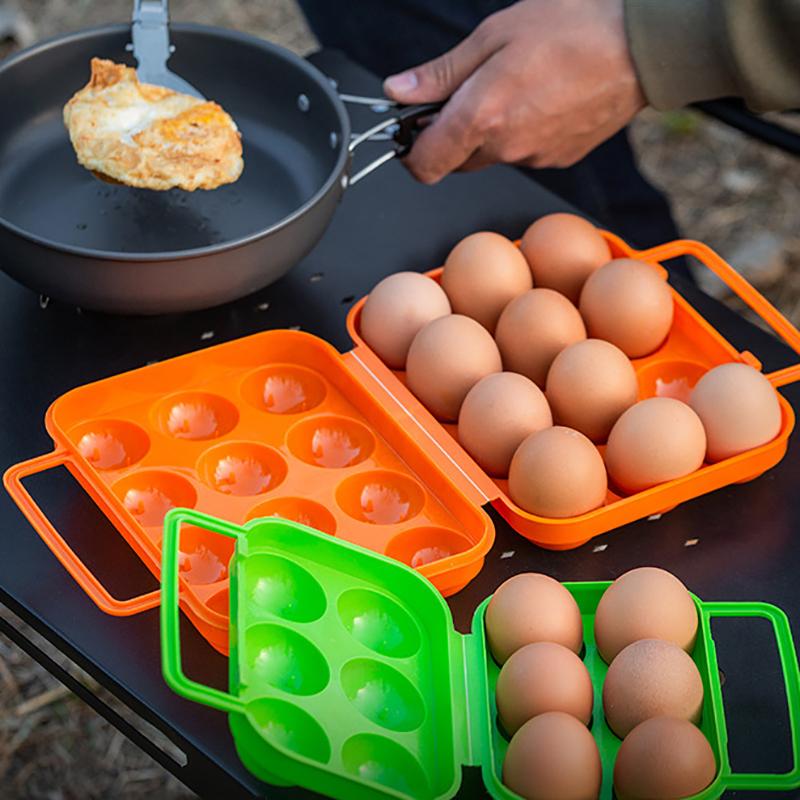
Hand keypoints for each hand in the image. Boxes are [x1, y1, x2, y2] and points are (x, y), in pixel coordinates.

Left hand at [383, 0, 644, 182]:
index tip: (411, 129)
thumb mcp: (494, 35)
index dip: (411, 151)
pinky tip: (540, 98)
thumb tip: (399, 91)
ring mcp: (533, 158)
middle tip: (469, 90)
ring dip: (487, 132)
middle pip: (454, 162)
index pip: (424, 165)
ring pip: (489, 158)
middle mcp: (505, 148)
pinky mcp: (557, 160)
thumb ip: (442, 73)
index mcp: (482, 117)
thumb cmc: (574, 28)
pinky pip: (522, 154)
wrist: (643, 47)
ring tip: (514, 86)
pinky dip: (519, 133)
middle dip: (450, 133)